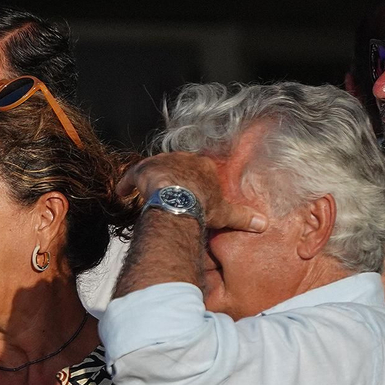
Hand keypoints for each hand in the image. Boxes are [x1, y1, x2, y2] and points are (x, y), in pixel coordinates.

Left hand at [119, 153, 239, 229]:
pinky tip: (121, 193)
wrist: (180, 200)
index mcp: (204, 166)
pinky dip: (126, 184)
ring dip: (148, 179)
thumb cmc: (203, 206)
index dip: (194, 178)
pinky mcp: (143, 169)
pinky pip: (131, 175)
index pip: (199, 168)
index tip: (190, 187)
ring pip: (153, 168)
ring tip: (143, 192)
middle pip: (176, 165)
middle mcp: (182, 159)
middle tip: (165, 190)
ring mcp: (162, 162)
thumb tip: (263, 225)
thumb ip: (242, 217)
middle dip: (171, 176)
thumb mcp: (225, 213)